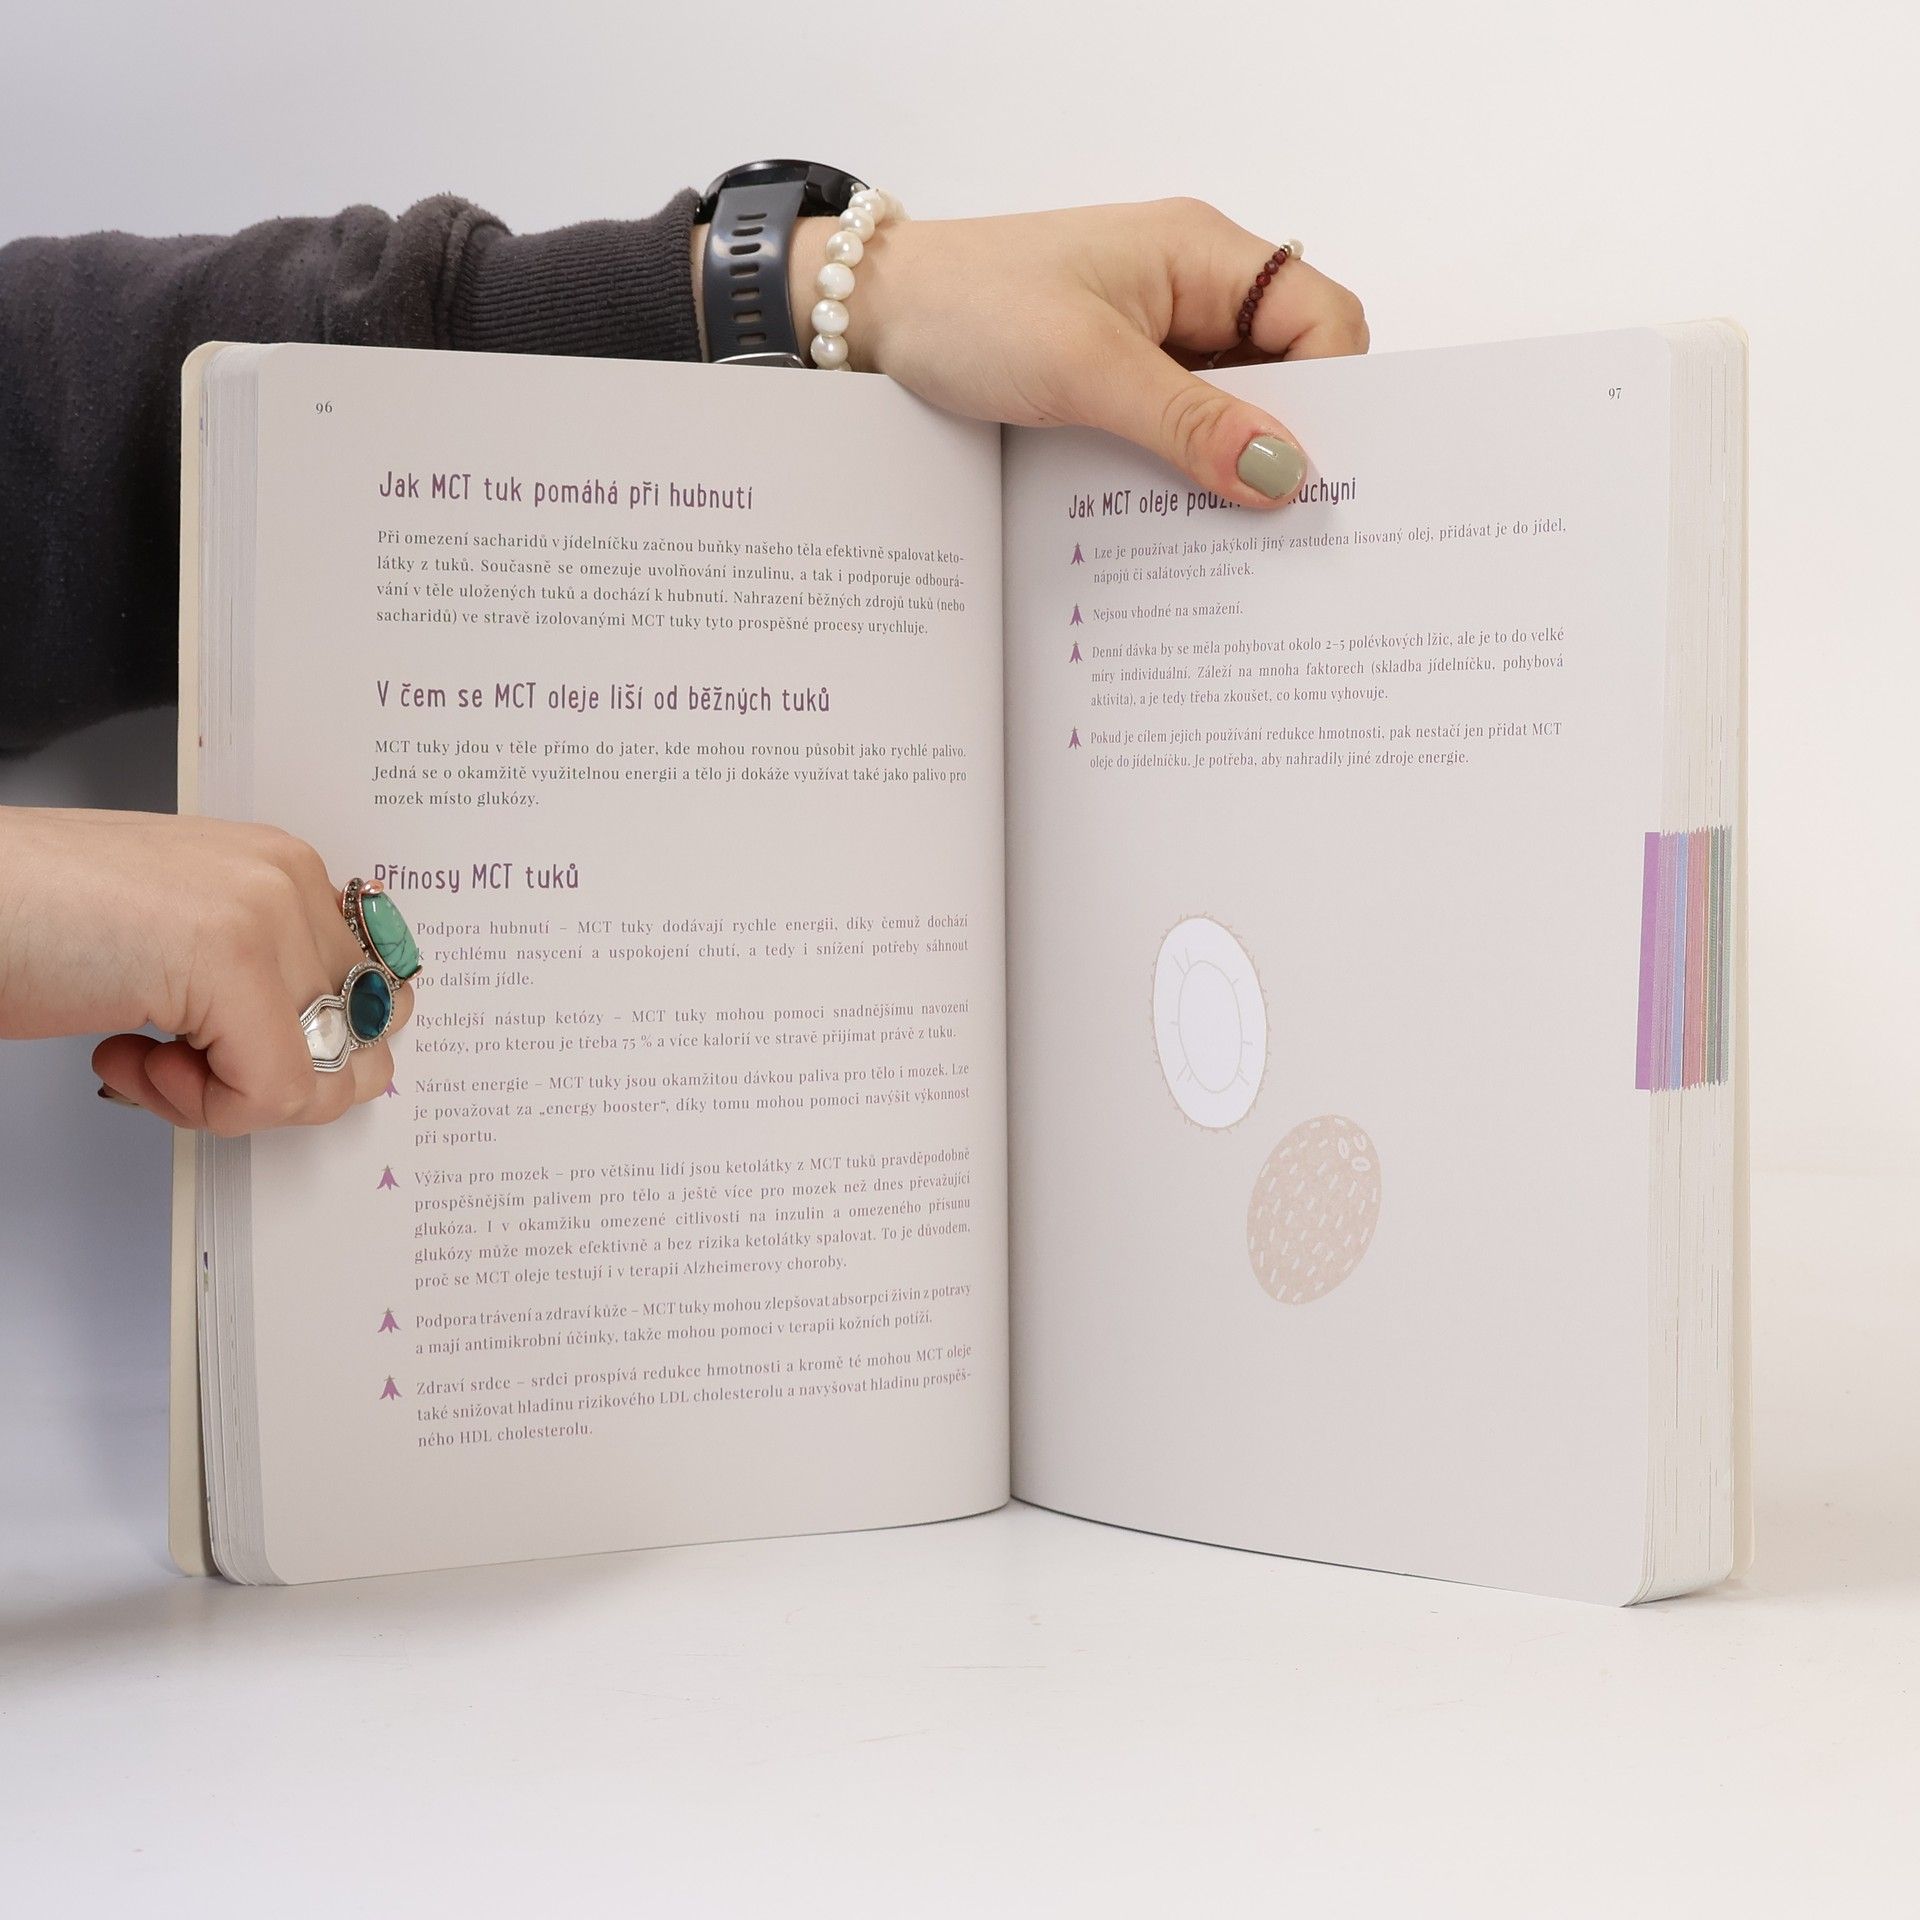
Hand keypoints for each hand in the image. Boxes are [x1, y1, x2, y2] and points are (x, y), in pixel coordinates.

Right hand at [0, 807, 411, 1132]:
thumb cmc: (28, 923)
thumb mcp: (177, 946)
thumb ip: (261, 979)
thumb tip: (341, 1057)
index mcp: (281, 871)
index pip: (375, 999)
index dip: (297, 1055)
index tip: (214, 1048)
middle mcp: (287, 879)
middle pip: (365, 1042)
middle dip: (275, 1082)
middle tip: (181, 1064)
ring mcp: (264, 912)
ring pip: (327, 1075)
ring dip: (231, 1097)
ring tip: (146, 1057)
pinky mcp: (230, 957)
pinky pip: (274, 1091)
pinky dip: (197, 1107)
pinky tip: (123, 1054)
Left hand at [783, 197, 1369, 504]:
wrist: (867, 318)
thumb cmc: (967, 310)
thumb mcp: (1086, 369)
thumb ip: (1189, 422)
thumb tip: (1286, 476)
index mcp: (1203, 255)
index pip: (1323, 317)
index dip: (1335, 394)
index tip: (1316, 477)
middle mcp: (1191, 291)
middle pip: (1287, 371)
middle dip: (1287, 443)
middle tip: (1284, 529)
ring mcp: (1153, 338)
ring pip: (1231, 411)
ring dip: (1227, 467)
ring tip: (1226, 539)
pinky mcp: (1116, 381)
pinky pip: (1177, 431)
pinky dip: (1181, 472)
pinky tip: (1172, 520)